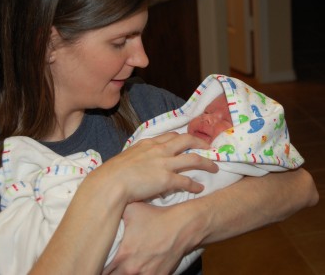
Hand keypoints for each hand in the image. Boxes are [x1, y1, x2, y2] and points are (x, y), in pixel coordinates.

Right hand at [95, 132, 217, 203]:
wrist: (110, 183)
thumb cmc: (112, 174)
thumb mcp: (125, 158)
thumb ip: (136, 158)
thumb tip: (138, 164)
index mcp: (148, 144)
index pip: (170, 136)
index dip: (182, 138)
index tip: (189, 140)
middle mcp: (159, 150)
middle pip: (186, 140)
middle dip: (200, 143)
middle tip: (209, 147)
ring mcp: (164, 163)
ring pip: (193, 159)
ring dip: (207, 163)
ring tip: (214, 168)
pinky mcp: (167, 179)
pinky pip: (186, 180)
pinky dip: (195, 184)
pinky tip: (200, 188)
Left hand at [102, 202, 197, 274]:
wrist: (182, 227)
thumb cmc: (157, 217)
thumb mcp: (132, 209)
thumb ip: (115, 213)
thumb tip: (103, 211)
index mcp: (123, 255)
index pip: (102, 270)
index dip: (98, 267)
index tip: (97, 264)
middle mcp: (132, 269)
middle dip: (111, 272)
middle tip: (108, 267)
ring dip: (124, 274)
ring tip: (126, 267)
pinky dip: (142, 274)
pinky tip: (140, 268)